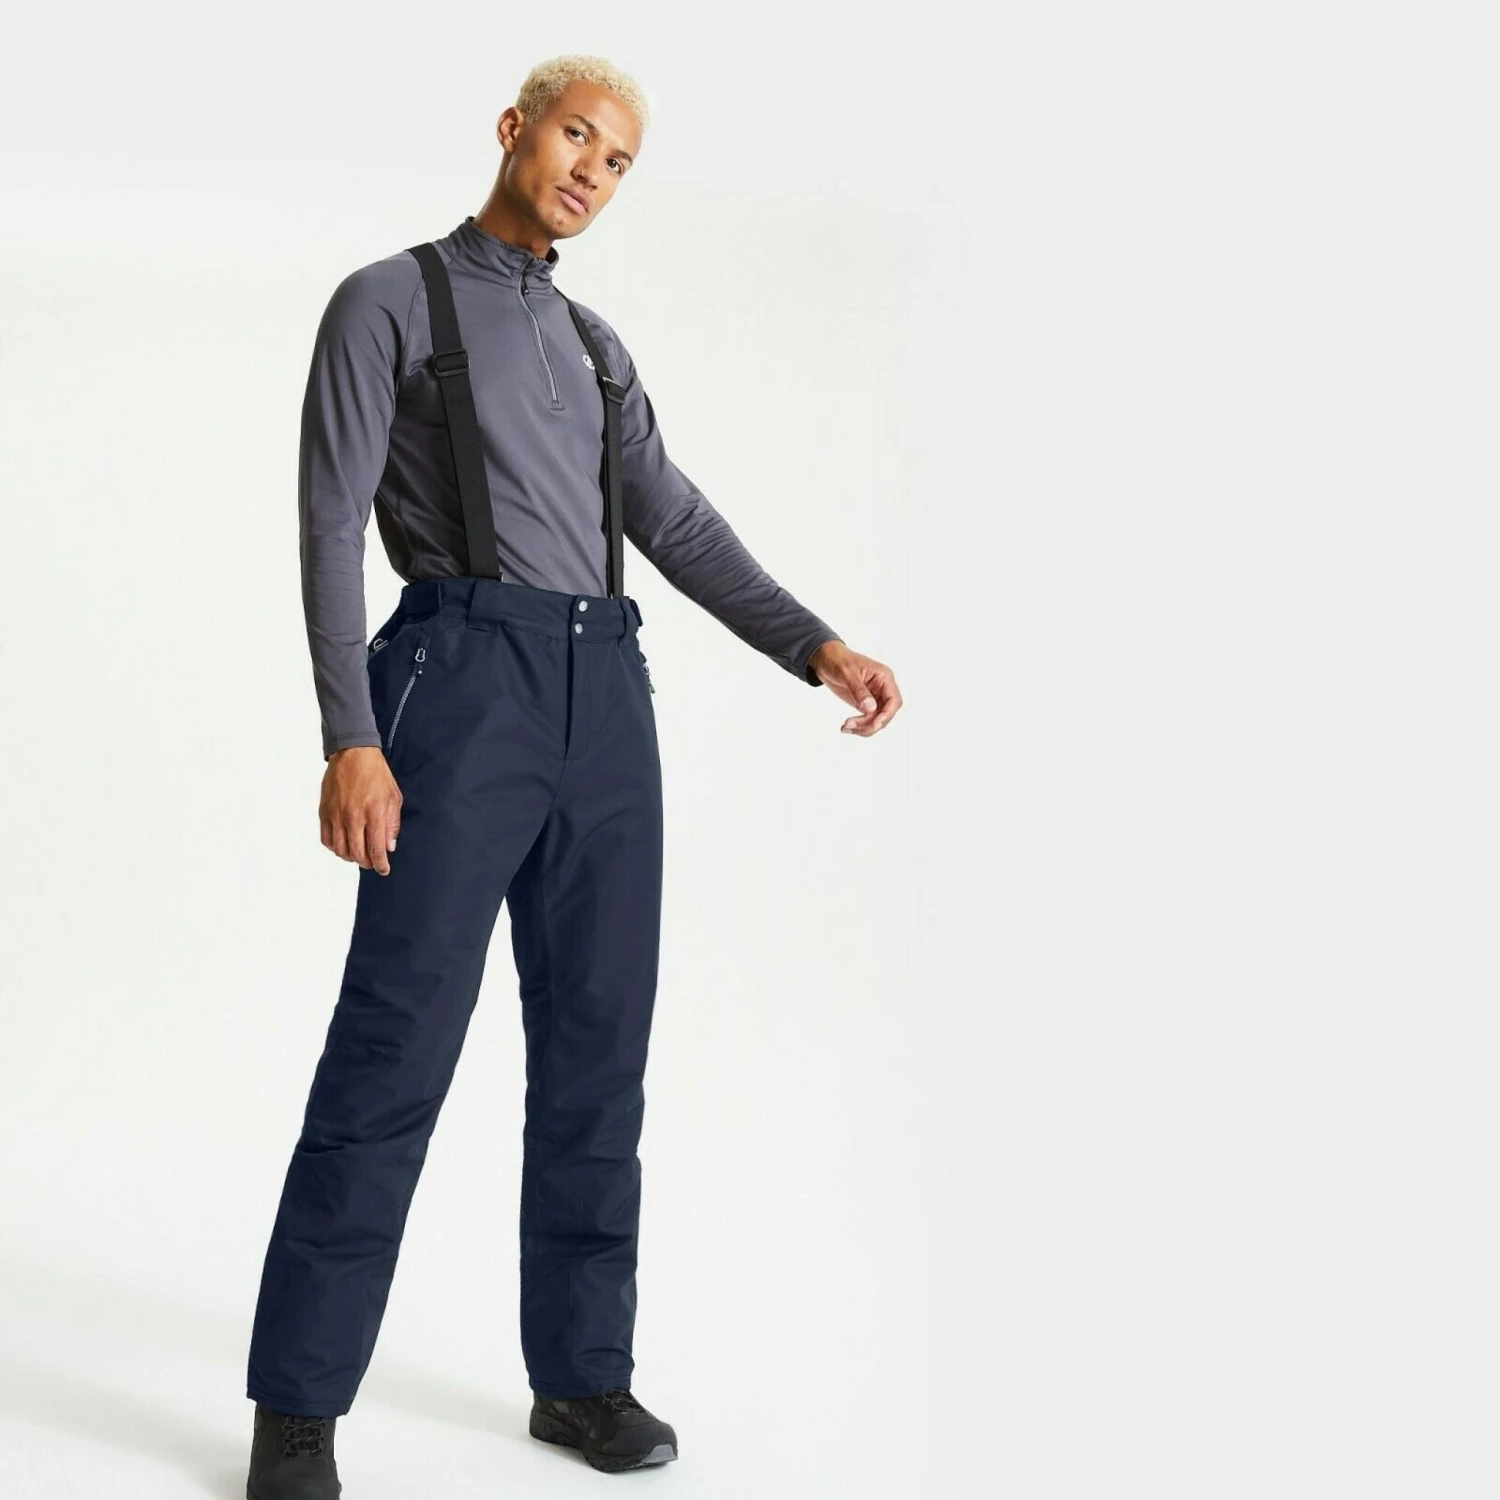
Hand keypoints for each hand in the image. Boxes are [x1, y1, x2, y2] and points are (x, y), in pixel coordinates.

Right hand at [320, 746, 402, 872]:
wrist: (353, 753)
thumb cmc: (376, 774)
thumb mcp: (393, 797)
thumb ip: (392, 823)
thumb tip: (390, 846)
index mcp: (374, 812)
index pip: (376, 849)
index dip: (381, 864)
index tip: (384, 870)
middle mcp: (354, 816)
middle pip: (358, 854)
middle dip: (367, 863)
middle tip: (372, 862)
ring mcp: (336, 815)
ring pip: (340, 850)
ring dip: (351, 857)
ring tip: (358, 855)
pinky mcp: (324, 812)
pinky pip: (326, 839)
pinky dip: (335, 847)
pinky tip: (343, 845)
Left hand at [808, 640, 902, 735]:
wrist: (825, 659)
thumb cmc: (838, 660)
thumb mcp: (847, 673)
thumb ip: (859, 690)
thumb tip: (870, 708)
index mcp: (883, 677)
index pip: (893, 700)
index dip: (887, 714)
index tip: (874, 724)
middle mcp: (882, 688)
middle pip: (886, 713)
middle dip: (871, 723)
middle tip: (853, 725)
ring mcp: (874, 697)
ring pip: (877, 719)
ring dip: (863, 727)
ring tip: (846, 727)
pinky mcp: (865, 704)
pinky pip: (867, 720)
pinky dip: (858, 726)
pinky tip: (846, 727)